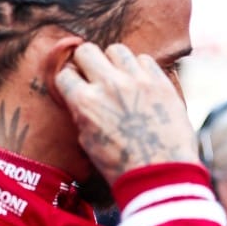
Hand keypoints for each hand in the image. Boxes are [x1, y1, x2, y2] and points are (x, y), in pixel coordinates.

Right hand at [54, 43, 197, 184]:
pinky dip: (140, 68)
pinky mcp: (160, 82)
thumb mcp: (88, 143)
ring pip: (117, 50)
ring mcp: (137, 80)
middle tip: (95, 76)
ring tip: (120, 78)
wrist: (161, 175)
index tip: (76, 86)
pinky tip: (141, 84)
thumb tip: (81, 96)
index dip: (69, 81)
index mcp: (85, 102)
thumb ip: (82, 114)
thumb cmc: (122, 167)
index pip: (65, 74)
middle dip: (87, 62)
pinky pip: (144, 59)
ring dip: (114, 62)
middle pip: (87, 51)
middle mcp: (109, 85)